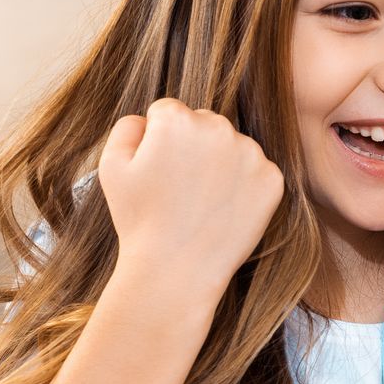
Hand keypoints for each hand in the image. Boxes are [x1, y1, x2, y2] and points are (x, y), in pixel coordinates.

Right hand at [97, 98, 284, 292]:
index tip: (158, 171)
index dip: (158, 142)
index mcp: (178, 119)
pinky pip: (255, 171)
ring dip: (219, 164)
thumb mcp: (112, 167)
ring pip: (231, 146)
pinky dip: (243, 186)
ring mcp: (251, 153)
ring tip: (201, 201)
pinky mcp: (272, 179)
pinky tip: (223, 209)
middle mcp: (219, 127)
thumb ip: (127, 127)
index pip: (169, 112)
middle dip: (192, 147)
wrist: (177, 270)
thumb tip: (149, 119)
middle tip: (180, 189)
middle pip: (203, 124)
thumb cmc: (139, 220)